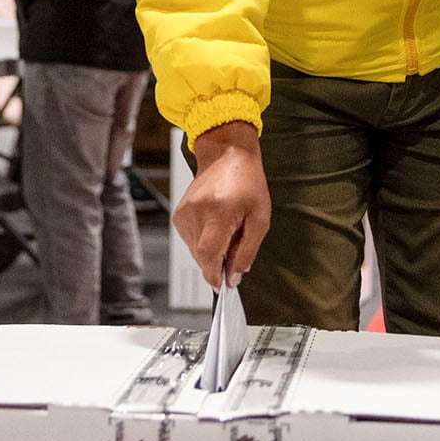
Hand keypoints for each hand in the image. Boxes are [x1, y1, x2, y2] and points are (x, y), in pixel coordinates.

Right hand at [174, 121, 270, 290]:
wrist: (226, 154)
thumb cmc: (247, 182)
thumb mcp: (260, 218)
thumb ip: (247, 250)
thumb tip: (234, 276)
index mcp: (219, 211)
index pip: (209, 253)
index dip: (215, 274)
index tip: (222, 286)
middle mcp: (197, 212)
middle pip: (201, 255)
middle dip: (217, 263)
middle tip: (234, 251)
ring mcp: (184, 212)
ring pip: (194, 250)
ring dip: (211, 251)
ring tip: (227, 231)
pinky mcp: (179, 214)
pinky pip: (190, 240)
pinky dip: (203, 242)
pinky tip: (215, 227)